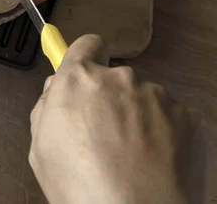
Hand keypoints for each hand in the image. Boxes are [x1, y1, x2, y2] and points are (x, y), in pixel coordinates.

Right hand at [29, 35, 210, 203]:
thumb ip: (47, 108)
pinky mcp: (191, 118)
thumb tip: (57, 91)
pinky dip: (167, 138)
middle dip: (111, 100)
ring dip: (139, 120)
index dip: (86, 59)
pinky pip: (173, 120)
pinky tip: (157, 166)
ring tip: (134, 160)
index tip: (86, 76)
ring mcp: (159, 97)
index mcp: (79, 79)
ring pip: (145, 100)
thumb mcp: (40, 148)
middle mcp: (120, 79)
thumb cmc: (81, 186)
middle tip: (106, 139)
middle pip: (115, 80)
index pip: (87, 45)